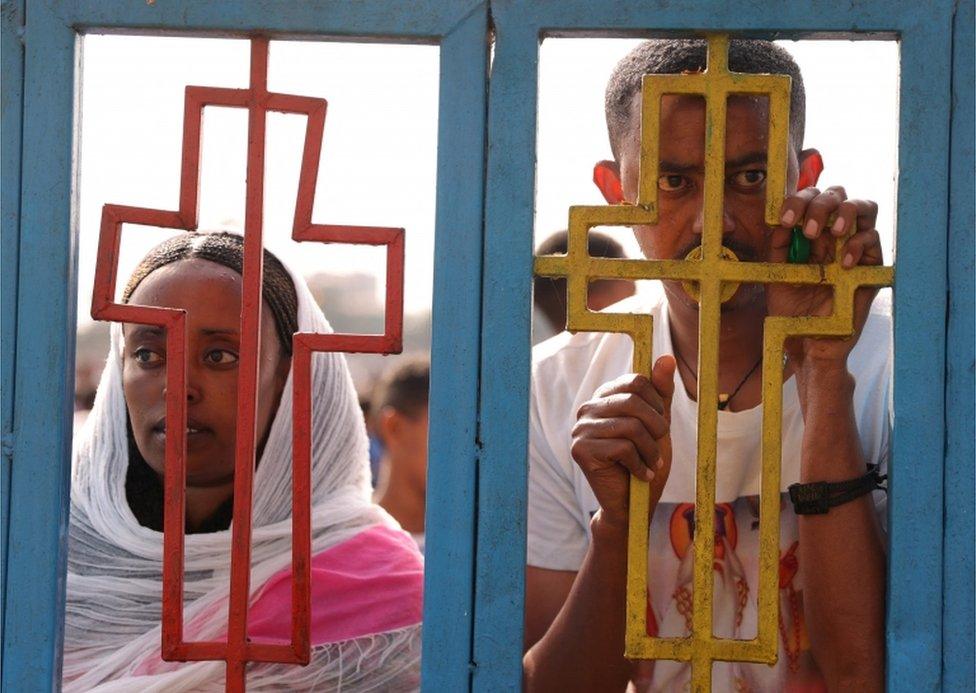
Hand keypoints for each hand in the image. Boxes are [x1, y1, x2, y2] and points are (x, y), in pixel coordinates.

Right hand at [570, 356, 675, 528]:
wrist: (633, 505)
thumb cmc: (646, 462)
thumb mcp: (659, 425)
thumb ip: (660, 393)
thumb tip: (667, 358)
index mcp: (604, 397)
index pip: (636, 381)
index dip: (657, 404)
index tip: (660, 426)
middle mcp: (588, 409)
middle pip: (633, 401)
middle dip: (656, 427)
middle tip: (660, 447)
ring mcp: (581, 429)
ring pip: (630, 426)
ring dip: (650, 450)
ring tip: (652, 463)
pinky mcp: (580, 450)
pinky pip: (622, 447)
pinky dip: (640, 464)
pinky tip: (640, 474)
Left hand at [766, 185, 882, 367]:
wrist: (806, 343)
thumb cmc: (790, 310)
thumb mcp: (776, 274)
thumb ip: (777, 247)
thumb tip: (781, 219)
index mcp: (808, 232)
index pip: (809, 199)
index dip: (798, 201)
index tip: (785, 220)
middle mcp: (833, 234)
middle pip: (838, 194)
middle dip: (821, 203)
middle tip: (809, 229)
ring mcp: (854, 246)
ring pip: (865, 206)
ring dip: (846, 211)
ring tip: (830, 233)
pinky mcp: (872, 266)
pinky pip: (875, 240)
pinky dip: (859, 245)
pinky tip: (842, 263)